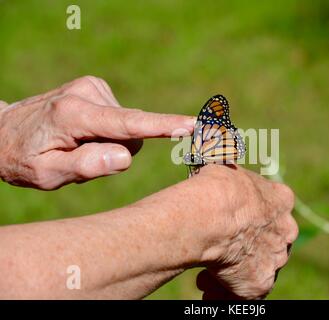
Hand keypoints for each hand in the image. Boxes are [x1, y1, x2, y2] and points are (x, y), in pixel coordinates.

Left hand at [0, 76, 194, 189]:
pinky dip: (108, 131)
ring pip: (128, 127)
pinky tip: (82, 133)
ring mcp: (91, 86)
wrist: (3, 132)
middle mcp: (86, 93)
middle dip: (116, 151)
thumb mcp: (46, 174)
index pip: (128, 123)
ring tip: (77, 145)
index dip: (163, 126)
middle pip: (131, 132)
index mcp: (74, 115)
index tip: (192, 124)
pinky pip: (121, 118)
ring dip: (110, 142)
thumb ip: (86, 166)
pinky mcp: (94, 87)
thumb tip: (127, 157)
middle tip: (79, 157)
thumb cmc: (22, 159)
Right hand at [193, 165, 297, 299]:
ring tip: (205, 273)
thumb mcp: (227, 169)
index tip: (232, 223)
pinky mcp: (261, 282)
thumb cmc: (215, 186)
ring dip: (234, 271)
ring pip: (256, 267)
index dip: (250, 218)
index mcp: (281, 199)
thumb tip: (219, 159)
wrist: (212, 212)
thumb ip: (231, 176)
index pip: (271, 211)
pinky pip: (245, 291)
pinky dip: (226, 290)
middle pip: (267, 242)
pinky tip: (206, 285)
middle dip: (244, 247)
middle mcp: (285, 230)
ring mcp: (275, 258)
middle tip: (220, 250)